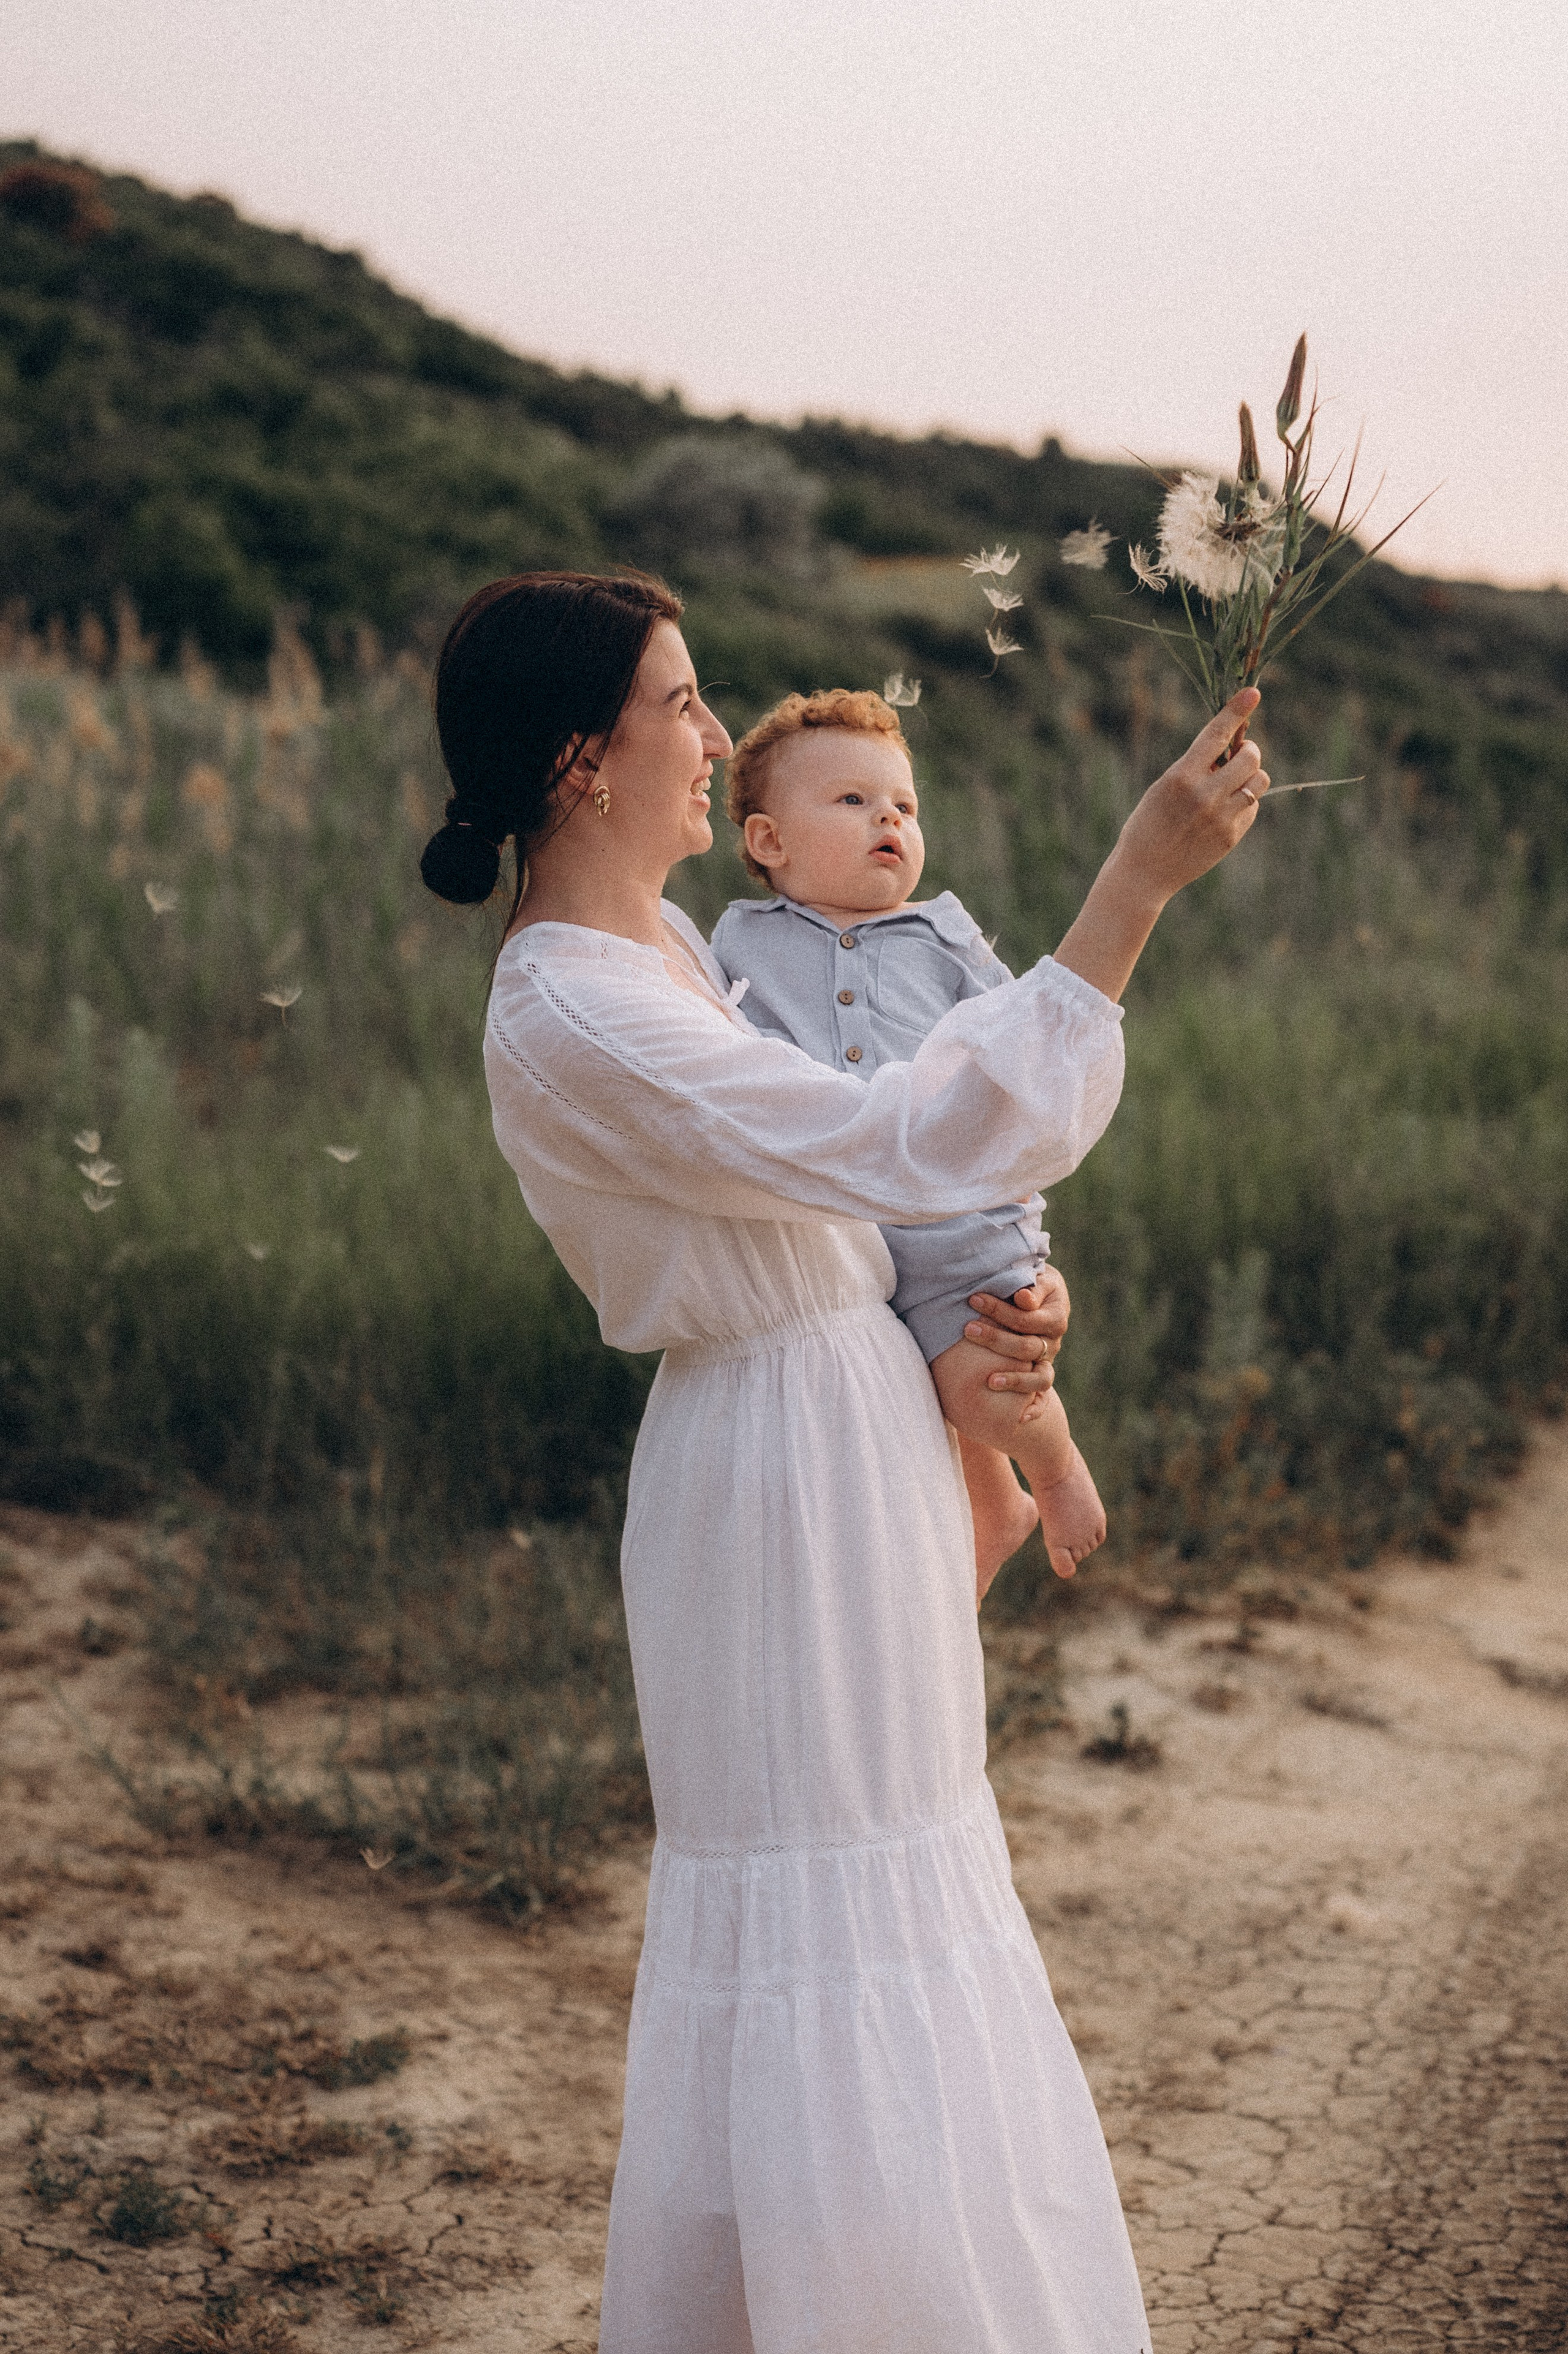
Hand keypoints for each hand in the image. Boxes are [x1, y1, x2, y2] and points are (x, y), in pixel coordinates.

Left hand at [963, 1267, 1068, 1396]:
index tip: (973, 1299)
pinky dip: (1036, 1409)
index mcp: (1055, 1315)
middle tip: (968, 1329)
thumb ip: (1032, 1287)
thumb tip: (1022, 1298)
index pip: (1027, 1318)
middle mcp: (1053, 1341)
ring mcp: (1048, 1360)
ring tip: (990, 1381)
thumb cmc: (1032, 1282)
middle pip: (1027, 1347)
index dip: (1000, 1310)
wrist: (1040, 1297)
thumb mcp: (1038, 1277)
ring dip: (1015, 1380)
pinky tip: (1020, 1418)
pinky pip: (1044, 1397)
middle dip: (996, 1339)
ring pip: (1040, 1377)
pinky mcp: (1041, 1374)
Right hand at [1114, 687, 1270, 906]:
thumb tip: (1233, 747)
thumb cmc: (1149, 824)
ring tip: (1232, 785)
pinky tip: (1224, 812)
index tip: (1252, 693)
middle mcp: (1204, 794)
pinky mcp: (1230, 836)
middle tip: (1238, 756)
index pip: (1215, 734)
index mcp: (1181, 776)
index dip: (1236, 710)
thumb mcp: (1164, 788)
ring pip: (1259, 781)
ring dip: (1251, 776)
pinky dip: (1245, 802)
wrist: (1144, 872)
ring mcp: (1221, 817)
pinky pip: (1253, 807)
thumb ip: (1196, 768)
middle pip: (1250, 756)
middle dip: (1248, 751)